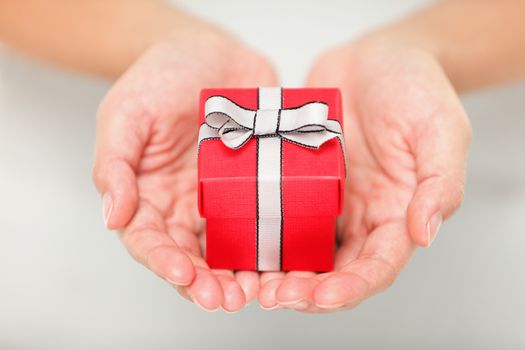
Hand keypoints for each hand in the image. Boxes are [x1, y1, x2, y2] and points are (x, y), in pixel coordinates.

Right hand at [92, 20, 276, 311]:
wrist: (207, 51)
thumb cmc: (158, 78)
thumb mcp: (125, 115)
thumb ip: (114, 166)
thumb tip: (112, 217)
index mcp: (148, 195)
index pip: (150, 241)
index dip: (164, 263)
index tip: (184, 277)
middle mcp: (185, 204)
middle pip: (192, 256)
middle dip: (206, 282)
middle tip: (226, 299)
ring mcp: (222, 197)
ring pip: (230, 248)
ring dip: (241, 273)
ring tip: (256, 291)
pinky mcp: (255, 184)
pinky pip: (264, 218)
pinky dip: (271, 242)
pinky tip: (283, 258)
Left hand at [258, 39, 470, 311]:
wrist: (376, 57)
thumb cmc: (416, 88)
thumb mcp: (440, 129)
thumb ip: (439, 182)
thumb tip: (425, 232)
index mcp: (397, 213)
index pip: (377, 265)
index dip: (351, 287)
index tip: (321, 296)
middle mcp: (360, 215)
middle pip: (334, 270)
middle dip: (306, 290)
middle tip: (274, 296)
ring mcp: (327, 200)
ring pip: (302, 250)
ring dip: (279, 272)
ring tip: (252, 282)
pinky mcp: (300, 181)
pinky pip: (279, 213)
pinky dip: (262, 234)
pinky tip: (241, 241)